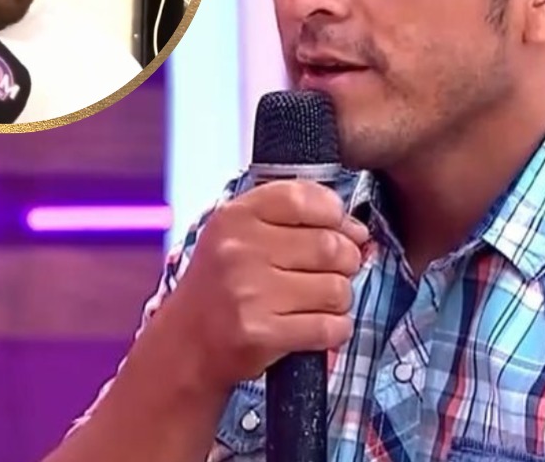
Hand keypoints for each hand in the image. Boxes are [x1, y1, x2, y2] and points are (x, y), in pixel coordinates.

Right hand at [168, 180, 369, 389]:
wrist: (186, 345)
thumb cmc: (222, 285)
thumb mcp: (240, 235)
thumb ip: (294, 220)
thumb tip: (358, 232)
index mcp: (235, 217)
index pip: (305, 198)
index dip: (335, 214)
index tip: (338, 228)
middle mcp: (239, 251)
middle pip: (331, 246)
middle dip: (346, 261)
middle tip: (334, 271)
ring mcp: (249, 293)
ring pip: (336, 289)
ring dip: (339, 299)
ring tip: (317, 302)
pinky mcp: (261, 333)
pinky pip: (330, 327)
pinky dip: (335, 329)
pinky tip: (316, 326)